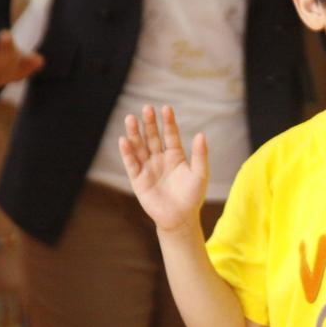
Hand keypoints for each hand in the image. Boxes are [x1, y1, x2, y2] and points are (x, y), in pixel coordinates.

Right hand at [0, 244, 23, 326]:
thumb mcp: (28, 273)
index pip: (22, 308)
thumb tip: (36, 301)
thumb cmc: (21, 258)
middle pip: (7, 311)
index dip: (21, 318)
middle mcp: (8, 289)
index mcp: (21, 288)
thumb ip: (29, 287)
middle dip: (5, 322)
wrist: (6, 244)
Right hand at [119, 105, 208, 232]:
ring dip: (135, 134)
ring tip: (130, 118)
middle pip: (152, 137)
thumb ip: (200, 155)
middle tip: (146, 108)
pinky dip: (127, 152)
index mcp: (175, 155)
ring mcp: (148, 168)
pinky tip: (124, 140)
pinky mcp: (138, 180)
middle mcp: (160, 159)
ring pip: (140, 147)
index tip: (166, 108)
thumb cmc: (193, 196)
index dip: (168, 122)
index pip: (170, 134)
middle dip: (149, 123)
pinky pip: (131, 164)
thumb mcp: (200, 174)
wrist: (180, 218)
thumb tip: (201, 134)